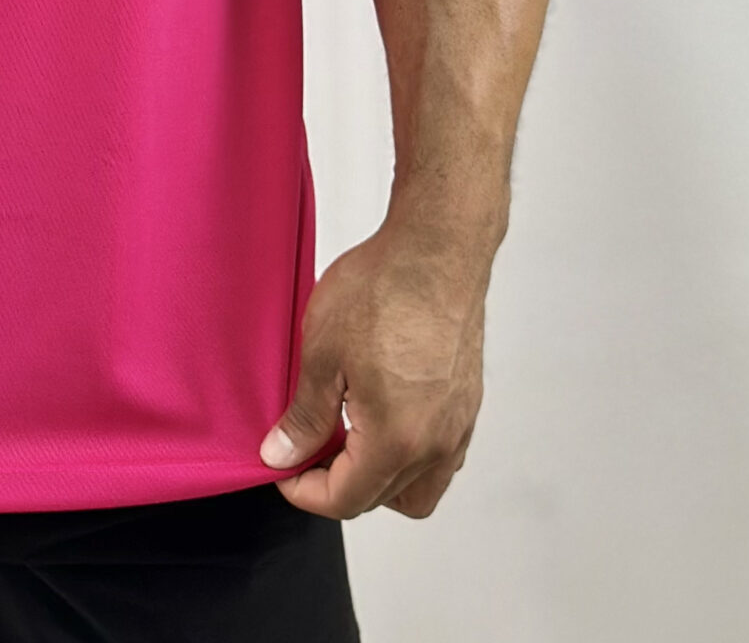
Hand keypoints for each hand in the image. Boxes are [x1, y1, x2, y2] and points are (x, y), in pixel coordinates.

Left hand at [259, 222, 490, 519]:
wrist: (437, 248)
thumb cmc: (384, 290)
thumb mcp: (322, 353)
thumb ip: (304, 417)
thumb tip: (283, 455)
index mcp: (397, 440)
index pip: (347, 500)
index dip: (304, 492)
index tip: (281, 467)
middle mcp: (436, 444)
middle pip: (382, 499)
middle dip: (338, 484)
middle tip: (305, 447)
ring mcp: (458, 424)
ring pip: (418, 486)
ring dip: (379, 477)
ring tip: (344, 434)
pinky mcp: (467, 401)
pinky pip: (439, 455)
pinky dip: (408, 452)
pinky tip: (379, 412)